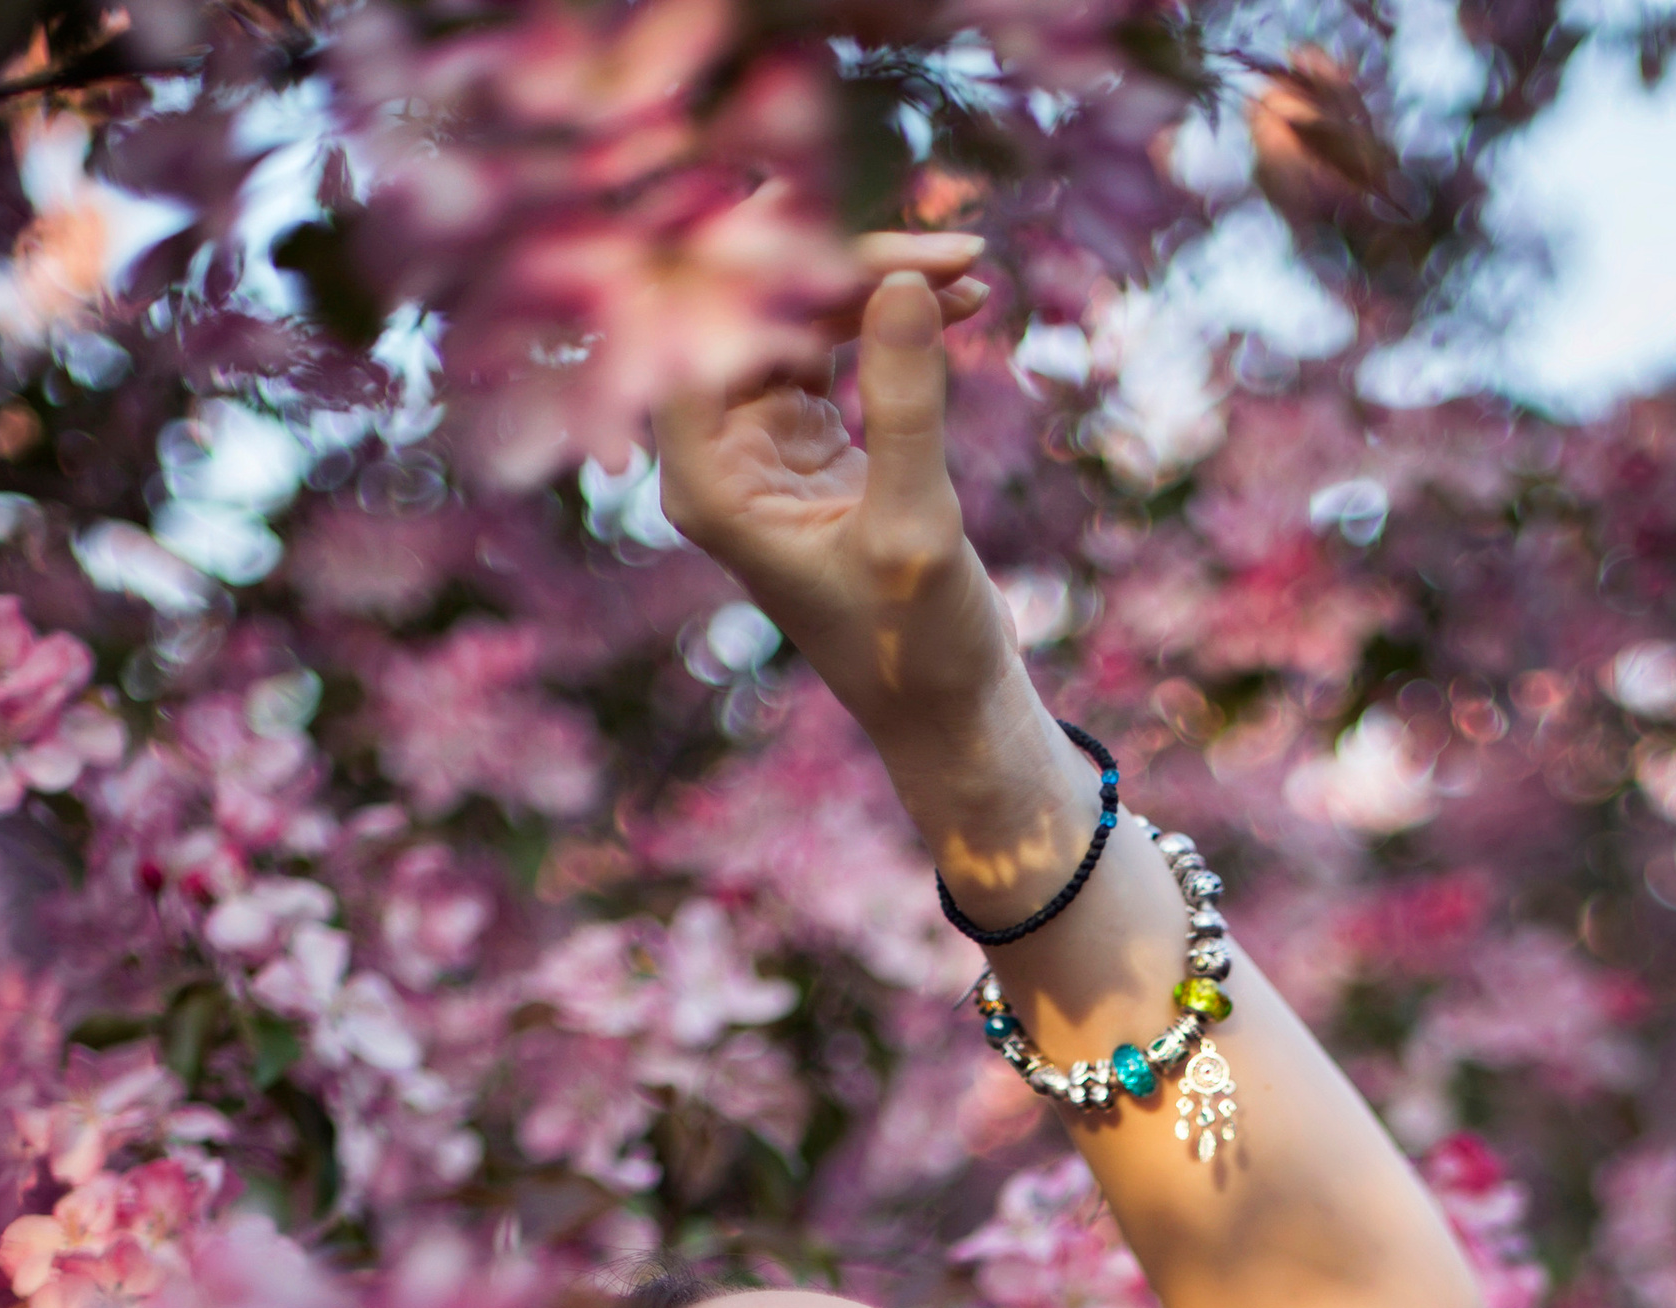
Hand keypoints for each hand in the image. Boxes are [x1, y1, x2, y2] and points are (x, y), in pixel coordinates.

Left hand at [657, 243, 1015, 746]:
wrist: (948, 709)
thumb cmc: (919, 651)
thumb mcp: (915, 531)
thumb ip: (906, 404)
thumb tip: (905, 276)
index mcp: (709, 482)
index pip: (703, 326)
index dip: (772, 260)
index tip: (864, 230)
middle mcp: (718, 452)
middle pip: (753, 305)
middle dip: (846, 259)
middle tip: (950, 251)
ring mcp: (760, 438)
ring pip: (797, 309)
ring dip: (877, 275)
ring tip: (971, 270)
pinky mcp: (807, 435)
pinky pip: (832, 336)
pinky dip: (889, 309)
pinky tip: (960, 299)